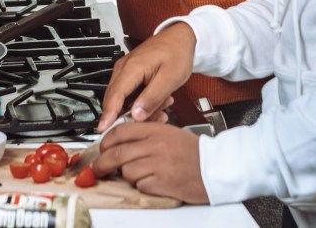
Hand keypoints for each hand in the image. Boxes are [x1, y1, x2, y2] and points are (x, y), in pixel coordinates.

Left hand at [94, 122, 208, 203]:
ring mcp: (157, 164)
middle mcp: (155, 145)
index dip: (106, 141)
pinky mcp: (162, 182)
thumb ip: (146, 137)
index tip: (101, 148)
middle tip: (99, 168)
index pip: (121, 131)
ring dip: (127, 175)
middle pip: (116, 153)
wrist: (217, 167)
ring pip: (126, 170)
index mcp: (156, 130)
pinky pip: (139, 185)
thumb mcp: (169, 134)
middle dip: (102, 163)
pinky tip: (152, 181)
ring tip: (139, 174)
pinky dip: (141, 185)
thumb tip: (121, 144)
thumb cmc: (194, 152)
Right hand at [99, 23, 195, 130]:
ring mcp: (126, 71)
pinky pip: (130, 95)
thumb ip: (152, 98)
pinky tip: (158, 102)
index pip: (114, 96)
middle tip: (153, 119)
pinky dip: (141, 102)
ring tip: (163, 106)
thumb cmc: (177, 52)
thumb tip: (136, 115)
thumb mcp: (169, 79)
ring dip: (140, 109)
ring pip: (124, 99)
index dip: (108, 115)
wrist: (180, 38)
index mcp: (132, 67)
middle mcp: (124, 68)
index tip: (104, 130)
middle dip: (131, 116)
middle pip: (116, 100)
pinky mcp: (130, 75)